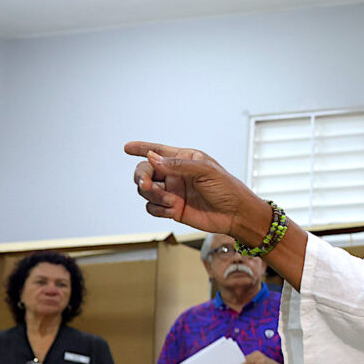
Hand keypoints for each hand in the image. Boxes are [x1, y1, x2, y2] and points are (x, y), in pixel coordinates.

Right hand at [125, 141, 267, 237]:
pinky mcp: (172, 208)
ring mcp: (172, 191)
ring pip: (145, 190)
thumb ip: (178, 165)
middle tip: (146, 185)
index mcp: (184, 159)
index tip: (127, 147)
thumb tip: (152, 158)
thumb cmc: (227, 189)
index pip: (158, 150)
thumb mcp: (206, 171)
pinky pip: (152, 207)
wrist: (236, 215)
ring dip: (153, 195)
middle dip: (141, 177)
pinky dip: (158, 209)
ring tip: (171, 201)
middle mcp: (175, 174)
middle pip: (145, 171)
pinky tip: (172, 209)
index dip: (142, 148)